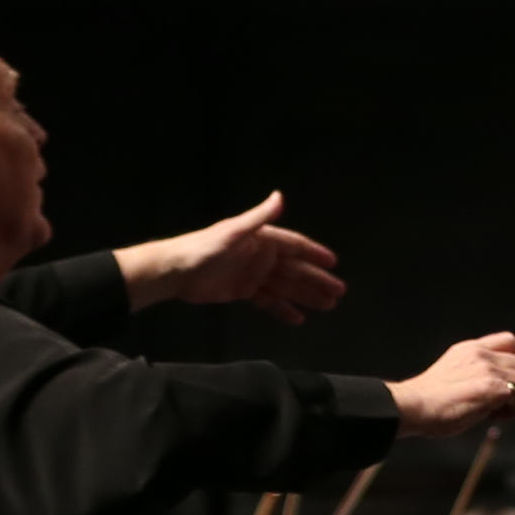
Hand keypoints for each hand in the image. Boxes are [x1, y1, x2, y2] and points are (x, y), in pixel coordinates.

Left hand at [121, 190, 347, 320]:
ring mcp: (253, 275)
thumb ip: (259, 217)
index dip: (314, 253)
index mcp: (262, 240)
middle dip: (317, 280)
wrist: (176, 271)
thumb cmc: (204, 248)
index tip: (333, 262)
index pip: (294, 245)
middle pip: (295, 269)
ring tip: (328, 306)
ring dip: (307, 296)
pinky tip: (298, 319)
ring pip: (286, 287)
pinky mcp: (243, 291)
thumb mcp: (233, 231)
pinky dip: (283, 309)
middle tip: (339, 292)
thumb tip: (280, 196)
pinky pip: (269, 301)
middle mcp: (261, 256)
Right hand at [386, 331, 514, 435]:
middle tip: (506, 404)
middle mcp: (482, 355)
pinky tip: (496, 417)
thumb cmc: (428, 399)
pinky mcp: (492, 388)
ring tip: (497, 413)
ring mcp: (488, 370)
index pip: (509, 340)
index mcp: (471, 348)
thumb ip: (474, 370)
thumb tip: (496, 386)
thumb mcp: (453, 371)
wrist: (414, 406)